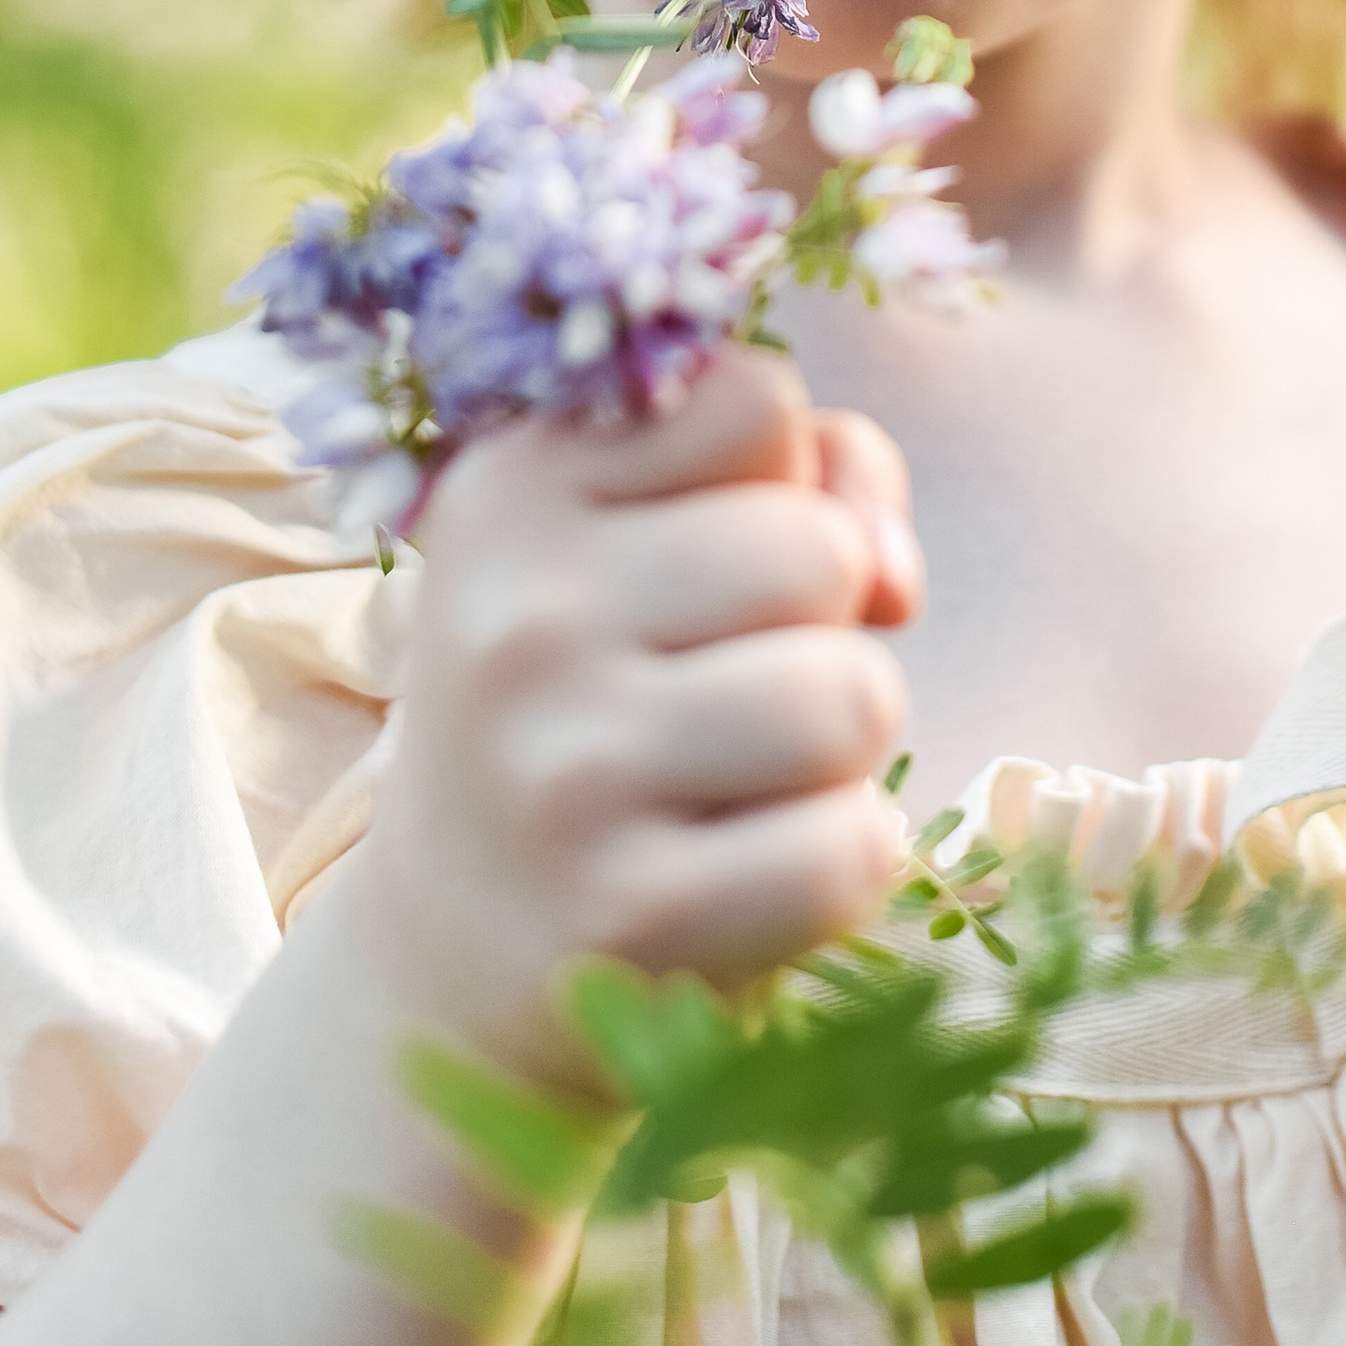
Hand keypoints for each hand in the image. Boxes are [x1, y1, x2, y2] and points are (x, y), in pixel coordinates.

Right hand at [344, 350, 921, 1086]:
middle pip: (821, 552)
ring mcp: (565, 774)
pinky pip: (851, 851)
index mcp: (510, 490)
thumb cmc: (595, 699)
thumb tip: (892, 572)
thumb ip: (804, 480)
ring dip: (841, 742)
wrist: (453, 946)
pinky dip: (846, 858)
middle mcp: (518, 619)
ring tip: (747, 772)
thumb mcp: (643, 545)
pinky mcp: (627, 918)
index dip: (783, 477)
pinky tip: (754, 866)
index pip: (757, 399)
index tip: (713, 546)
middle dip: (822, 621)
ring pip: (852, 697)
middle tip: (728, 682)